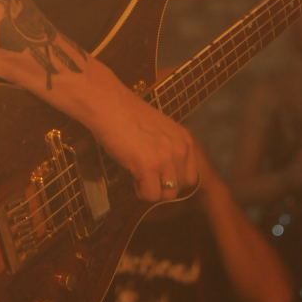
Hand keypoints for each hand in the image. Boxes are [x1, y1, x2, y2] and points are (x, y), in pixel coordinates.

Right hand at [88, 80, 198, 203]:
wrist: (110, 106)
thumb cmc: (128, 115)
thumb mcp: (161, 131)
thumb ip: (169, 149)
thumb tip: (167, 175)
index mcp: (185, 140)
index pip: (191, 176)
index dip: (173, 180)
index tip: (158, 175)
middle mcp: (181, 150)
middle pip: (180, 188)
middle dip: (162, 186)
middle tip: (146, 176)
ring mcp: (167, 159)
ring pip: (167, 194)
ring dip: (151, 190)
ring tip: (138, 175)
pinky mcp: (149, 167)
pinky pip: (150, 195)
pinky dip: (140, 191)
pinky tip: (132, 175)